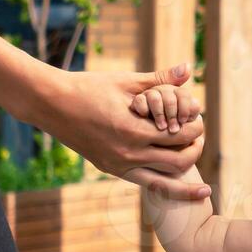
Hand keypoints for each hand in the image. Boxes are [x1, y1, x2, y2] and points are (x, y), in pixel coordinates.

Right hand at [32, 63, 209, 199]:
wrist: (52, 105)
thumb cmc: (89, 87)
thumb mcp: (126, 82)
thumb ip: (160, 80)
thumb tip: (188, 69)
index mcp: (134, 131)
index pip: (180, 136)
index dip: (196, 127)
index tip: (198, 117)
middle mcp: (128, 155)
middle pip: (178, 162)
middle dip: (195, 149)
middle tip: (199, 137)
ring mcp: (119, 166)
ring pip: (164, 182)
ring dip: (184, 173)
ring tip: (192, 157)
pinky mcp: (112, 170)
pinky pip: (145, 182)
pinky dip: (163, 181)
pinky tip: (175, 177)